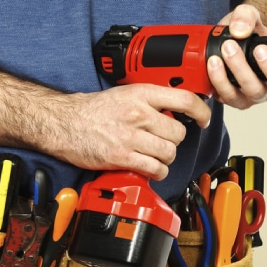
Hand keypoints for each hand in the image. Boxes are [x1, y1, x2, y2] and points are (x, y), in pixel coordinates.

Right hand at [59, 84, 210, 179]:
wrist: (63, 122)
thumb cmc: (93, 110)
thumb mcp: (125, 94)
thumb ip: (151, 101)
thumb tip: (177, 111)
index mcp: (141, 94)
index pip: (185, 100)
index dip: (201, 111)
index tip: (204, 119)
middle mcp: (138, 114)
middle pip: (179, 133)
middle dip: (174, 140)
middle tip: (163, 141)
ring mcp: (130, 136)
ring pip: (169, 152)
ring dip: (165, 158)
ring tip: (154, 155)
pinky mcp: (122, 156)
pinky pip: (155, 169)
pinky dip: (157, 172)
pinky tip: (150, 169)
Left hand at [208, 4, 266, 108]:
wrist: (223, 42)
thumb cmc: (243, 33)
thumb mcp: (247, 16)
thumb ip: (246, 16)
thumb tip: (240, 30)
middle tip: (257, 50)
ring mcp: (253, 93)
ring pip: (253, 92)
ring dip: (239, 72)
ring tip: (227, 49)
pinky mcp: (232, 98)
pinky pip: (228, 96)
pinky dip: (219, 81)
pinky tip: (214, 64)